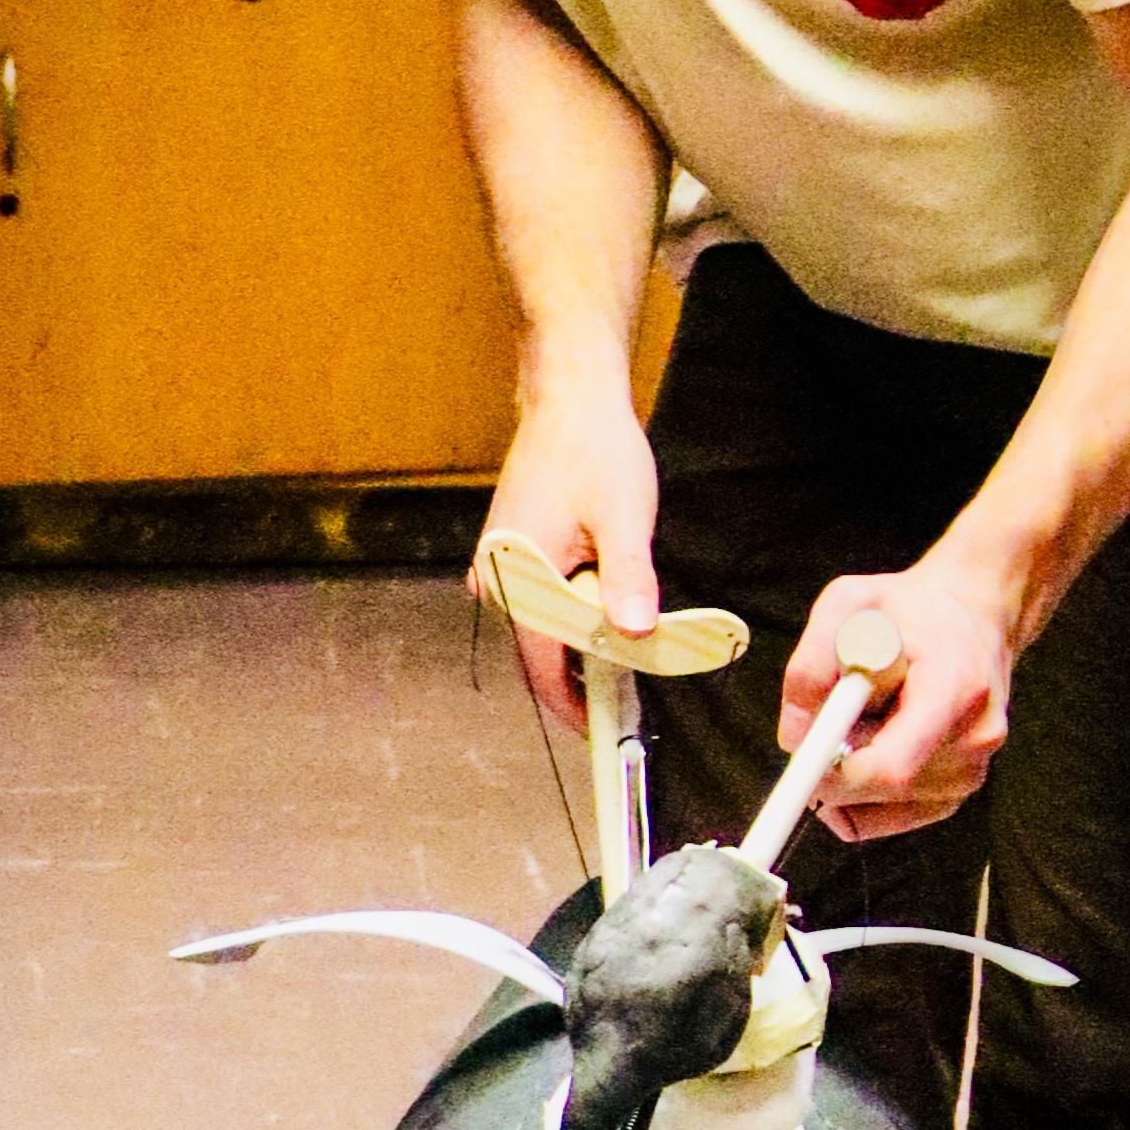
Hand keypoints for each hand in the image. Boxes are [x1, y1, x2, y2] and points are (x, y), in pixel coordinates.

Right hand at [480, 373, 660, 734]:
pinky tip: (605, 597)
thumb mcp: (624, 519)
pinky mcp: (510, 553)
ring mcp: (499, 566)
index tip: (601, 729)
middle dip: (586, 670)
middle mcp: (495, 579)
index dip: (573, 704)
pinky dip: (574, 609)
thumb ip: (627, 580)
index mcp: (515, 579)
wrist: (570, 399)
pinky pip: (542, 599)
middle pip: (542, 649)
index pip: (540, 666)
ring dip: (583, 636)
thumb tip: (634, 633)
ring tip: (627, 631)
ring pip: (544, 624)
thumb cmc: (594, 451)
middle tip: (633, 683)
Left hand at [780, 549, 1019, 841]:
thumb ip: (812, 665)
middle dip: (834, 766)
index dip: (835, 776)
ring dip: (850, 776)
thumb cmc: (913, 607)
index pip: (891, 767)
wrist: (976, 612)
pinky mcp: (959, 792)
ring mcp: (973, 772)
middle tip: (829, 718)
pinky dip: (863, 791)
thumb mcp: (848, 604)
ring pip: (877, 808)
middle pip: (880, 791)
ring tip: (869, 718)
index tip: (801, 762)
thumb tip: (793, 738)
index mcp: (955, 689)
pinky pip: (886, 817)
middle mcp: (975, 740)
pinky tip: (876, 742)